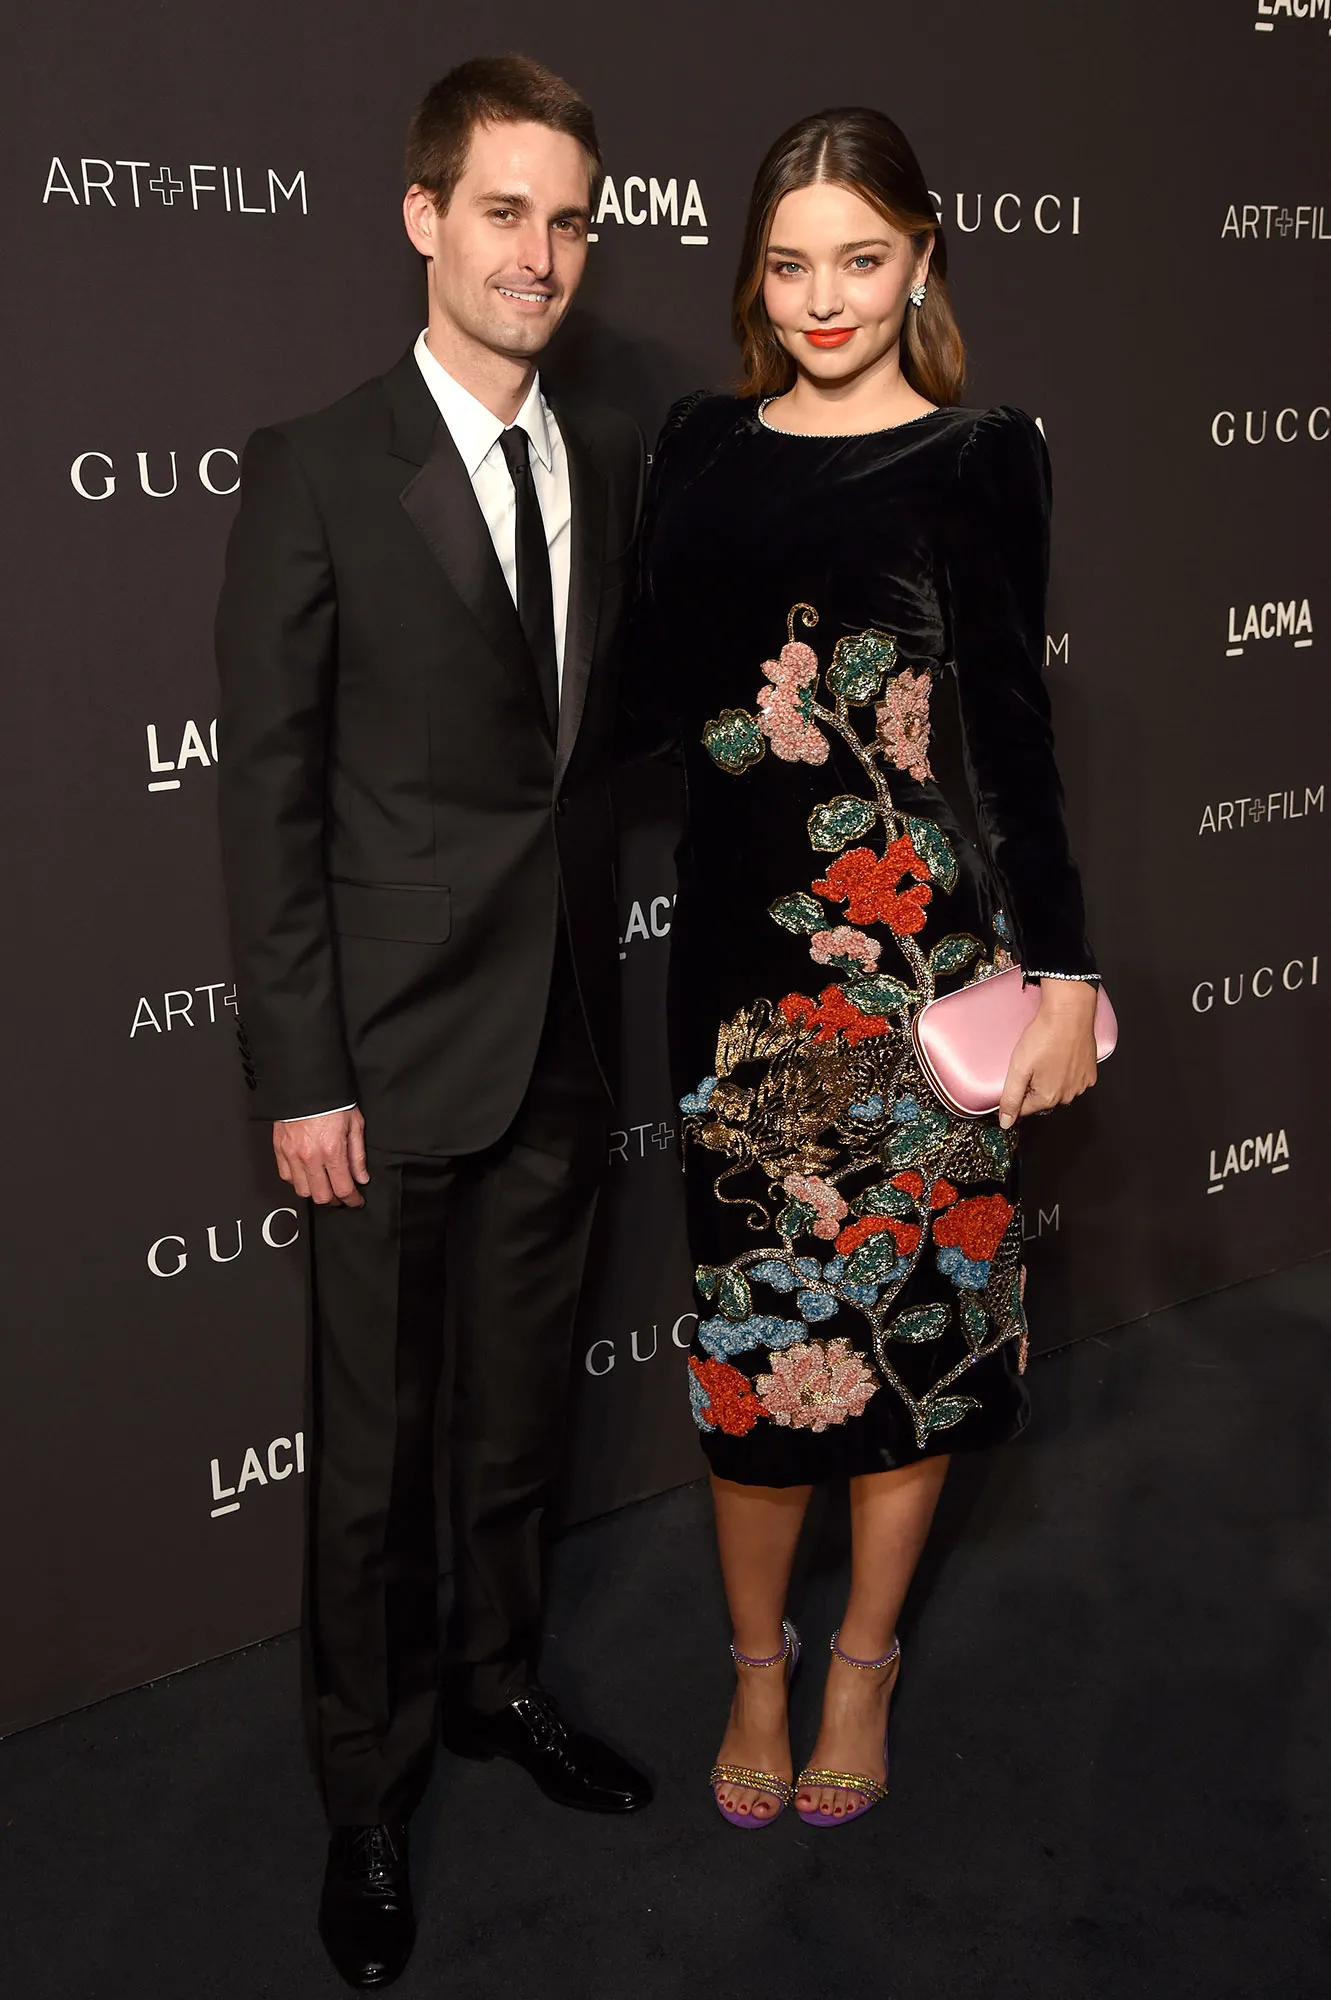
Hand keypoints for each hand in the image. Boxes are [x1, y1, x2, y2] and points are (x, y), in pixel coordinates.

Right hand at [273, 1107, 369, 1206]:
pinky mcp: (280, 1150)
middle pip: (321, 1196)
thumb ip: (357, 1155)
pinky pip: (286, 1176)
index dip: (352, 1200)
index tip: (356, 1201)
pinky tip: (308, 1175)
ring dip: (315, 1192)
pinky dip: (298, 1180)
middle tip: (342, 1195)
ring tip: (325, 1185)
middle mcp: (310, 1156)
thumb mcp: (355, 1125)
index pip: (342, 1189)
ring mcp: (292, 1154)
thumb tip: (361, 1177)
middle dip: (335, 1200)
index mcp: (332, 1150)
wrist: (306, 1084)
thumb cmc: (332, 1100)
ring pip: (302, 1190)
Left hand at [997, 981, 1098, 1129]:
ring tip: (1046, 1055)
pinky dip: (1065, 1070)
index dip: (1017, 1092)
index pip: (1024, 1109)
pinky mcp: (1090, 1072)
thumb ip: (1011, 1098)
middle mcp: (1068, 1095)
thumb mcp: (1018, 1068)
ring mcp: (1081, 1084)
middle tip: (1032, 1062)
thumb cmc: (1045, 1036)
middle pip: (1042, 1099)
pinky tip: (1060, 1054)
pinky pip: (1073, 1078)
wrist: (1070, 1013)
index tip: (1018, 1075)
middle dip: (1034, 1085)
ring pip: (1058, 1088)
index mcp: (1048, 1098)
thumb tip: (1006, 1122)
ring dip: (1050, 1078)